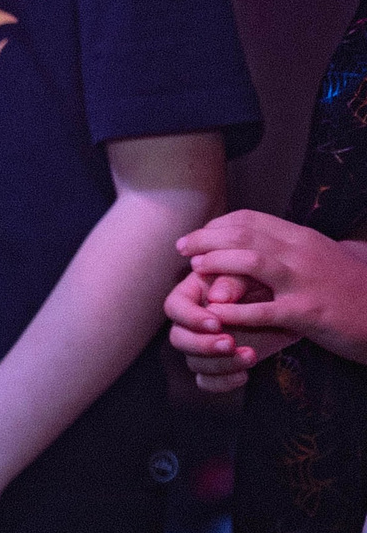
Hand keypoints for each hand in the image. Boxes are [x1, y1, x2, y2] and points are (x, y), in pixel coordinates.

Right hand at [166, 268, 292, 390]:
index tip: (216, 322)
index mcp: (193, 294)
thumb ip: (233, 281)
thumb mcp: (251, 274)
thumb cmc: (266, 282)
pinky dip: (222, 383)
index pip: (174, 307)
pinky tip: (244, 376)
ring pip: (195, 362)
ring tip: (251, 355)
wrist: (289, 306)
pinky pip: (207, 382)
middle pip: (178, 339)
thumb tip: (216, 299)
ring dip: (221, 363)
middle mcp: (193, 322)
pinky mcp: (218, 365)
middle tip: (230, 343)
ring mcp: (204, 345)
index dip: (190, 317)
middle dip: (203, 345)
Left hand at [178, 210, 366, 364]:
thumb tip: (251, 242)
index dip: (218, 225)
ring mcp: (306, 282)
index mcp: (303, 238)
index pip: (251, 219)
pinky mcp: (309, 313)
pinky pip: (265, 309)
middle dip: (206, 239)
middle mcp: (302, 254)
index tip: (198, 234)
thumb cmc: (351, 290)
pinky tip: (215, 313)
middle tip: (182, 248)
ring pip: (252, 262)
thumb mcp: (320, 258)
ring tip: (195, 271)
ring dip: (217, 264)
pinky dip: (236, 310)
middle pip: (244, 235)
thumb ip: (288, 248)